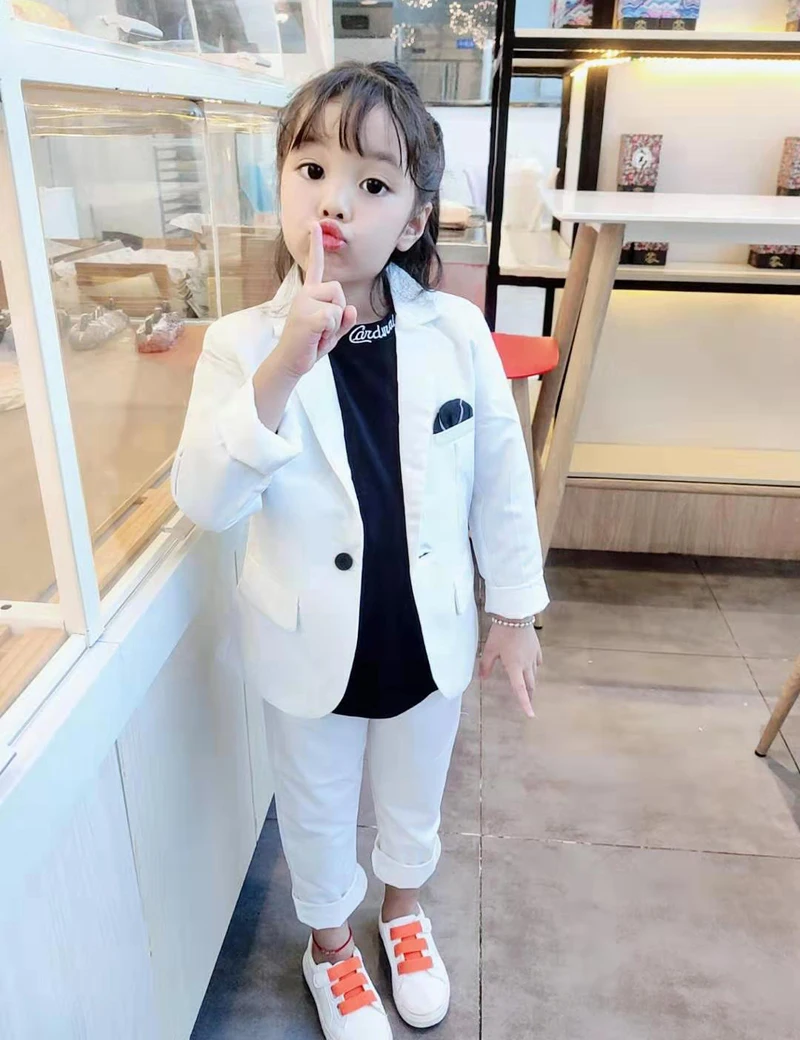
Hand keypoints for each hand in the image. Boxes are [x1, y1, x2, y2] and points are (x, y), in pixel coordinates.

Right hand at [273, 222, 357, 377]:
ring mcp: (304, 303)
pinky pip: (333, 318)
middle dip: (338, 310)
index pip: (315, 267)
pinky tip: (316, 337)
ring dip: (334, 324)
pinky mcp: (307, 316)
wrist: (291, 362)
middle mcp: (305, 294)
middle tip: (323, 328)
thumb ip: (344, 319)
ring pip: (338, 306)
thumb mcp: (332, 331)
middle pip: (338, 290)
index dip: (316, 246)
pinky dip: (330, 332)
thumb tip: (351, 310)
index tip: (315, 225)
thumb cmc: (310, 345)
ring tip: (318, 333)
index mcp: (309, 294)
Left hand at [479, 621, 541, 718]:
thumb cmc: (501, 632)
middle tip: (528, 701)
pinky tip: (530, 665)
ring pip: (534, 673)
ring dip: (531, 681)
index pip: (520, 690)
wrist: (517, 614)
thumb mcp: (489, 649)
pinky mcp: (537, 648)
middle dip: (529, 695)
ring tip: (527, 684)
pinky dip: (534, 667)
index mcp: (514, 667)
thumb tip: (482, 678)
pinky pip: (537, 662)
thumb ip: (486, 665)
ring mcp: (533, 656)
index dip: (525, 703)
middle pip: (530, 684)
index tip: (531, 715)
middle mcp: (526, 664)